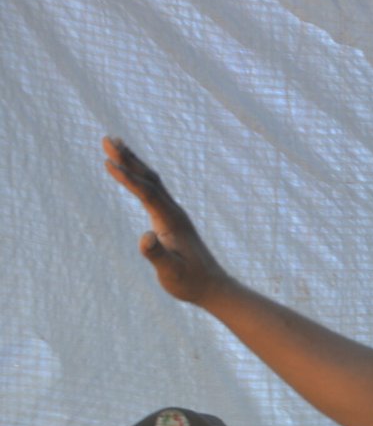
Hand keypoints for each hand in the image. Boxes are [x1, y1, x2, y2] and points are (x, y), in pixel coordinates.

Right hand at [101, 137, 233, 306]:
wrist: (212, 287)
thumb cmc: (190, 282)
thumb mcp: (170, 273)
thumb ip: (157, 255)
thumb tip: (145, 237)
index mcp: (172, 221)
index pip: (147, 193)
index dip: (128, 178)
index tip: (108, 162)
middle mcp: (174, 212)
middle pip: (150, 179)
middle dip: (129, 158)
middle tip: (107, 138)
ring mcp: (174, 214)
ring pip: (152, 182)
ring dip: (134, 163)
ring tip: (116, 145)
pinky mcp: (172, 219)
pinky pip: (154, 191)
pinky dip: (140, 177)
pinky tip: (133, 173)